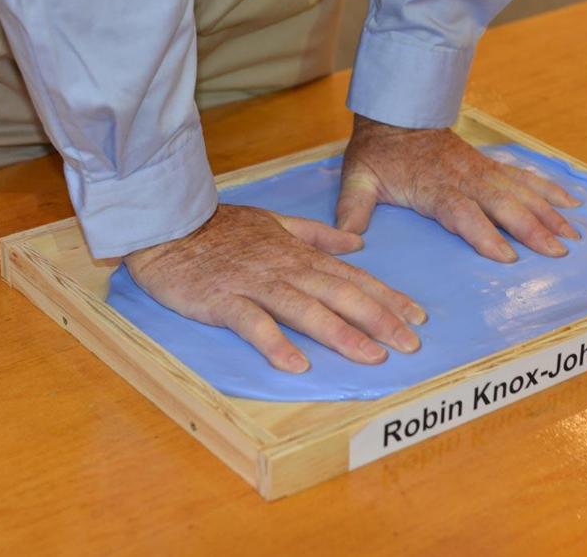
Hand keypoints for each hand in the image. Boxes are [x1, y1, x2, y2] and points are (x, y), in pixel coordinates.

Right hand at [125, 204, 425, 372]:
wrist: (169, 223)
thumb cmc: (220, 227)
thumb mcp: (275, 221)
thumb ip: (316, 233)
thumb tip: (357, 242)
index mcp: (299, 254)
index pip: (352, 278)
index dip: (387, 297)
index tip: (418, 317)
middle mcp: (286, 268)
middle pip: (340, 295)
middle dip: (378, 319)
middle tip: (410, 344)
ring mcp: (256, 284)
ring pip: (306, 309)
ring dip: (340, 333)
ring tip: (371, 356)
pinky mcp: (224, 300)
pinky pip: (253, 323)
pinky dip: (275, 343)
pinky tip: (297, 365)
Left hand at [336, 115, 580, 261]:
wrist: (395, 111)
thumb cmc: (377, 151)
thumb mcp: (357, 178)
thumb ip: (352, 208)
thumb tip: (345, 239)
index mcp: (433, 187)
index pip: (462, 212)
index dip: (484, 233)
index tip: (507, 256)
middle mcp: (464, 179)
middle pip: (503, 204)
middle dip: (533, 227)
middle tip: (558, 251)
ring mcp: (481, 171)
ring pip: (521, 191)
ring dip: (549, 212)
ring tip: (575, 234)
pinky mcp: (489, 166)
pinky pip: (524, 177)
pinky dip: (549, 189)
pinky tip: (572, 201)